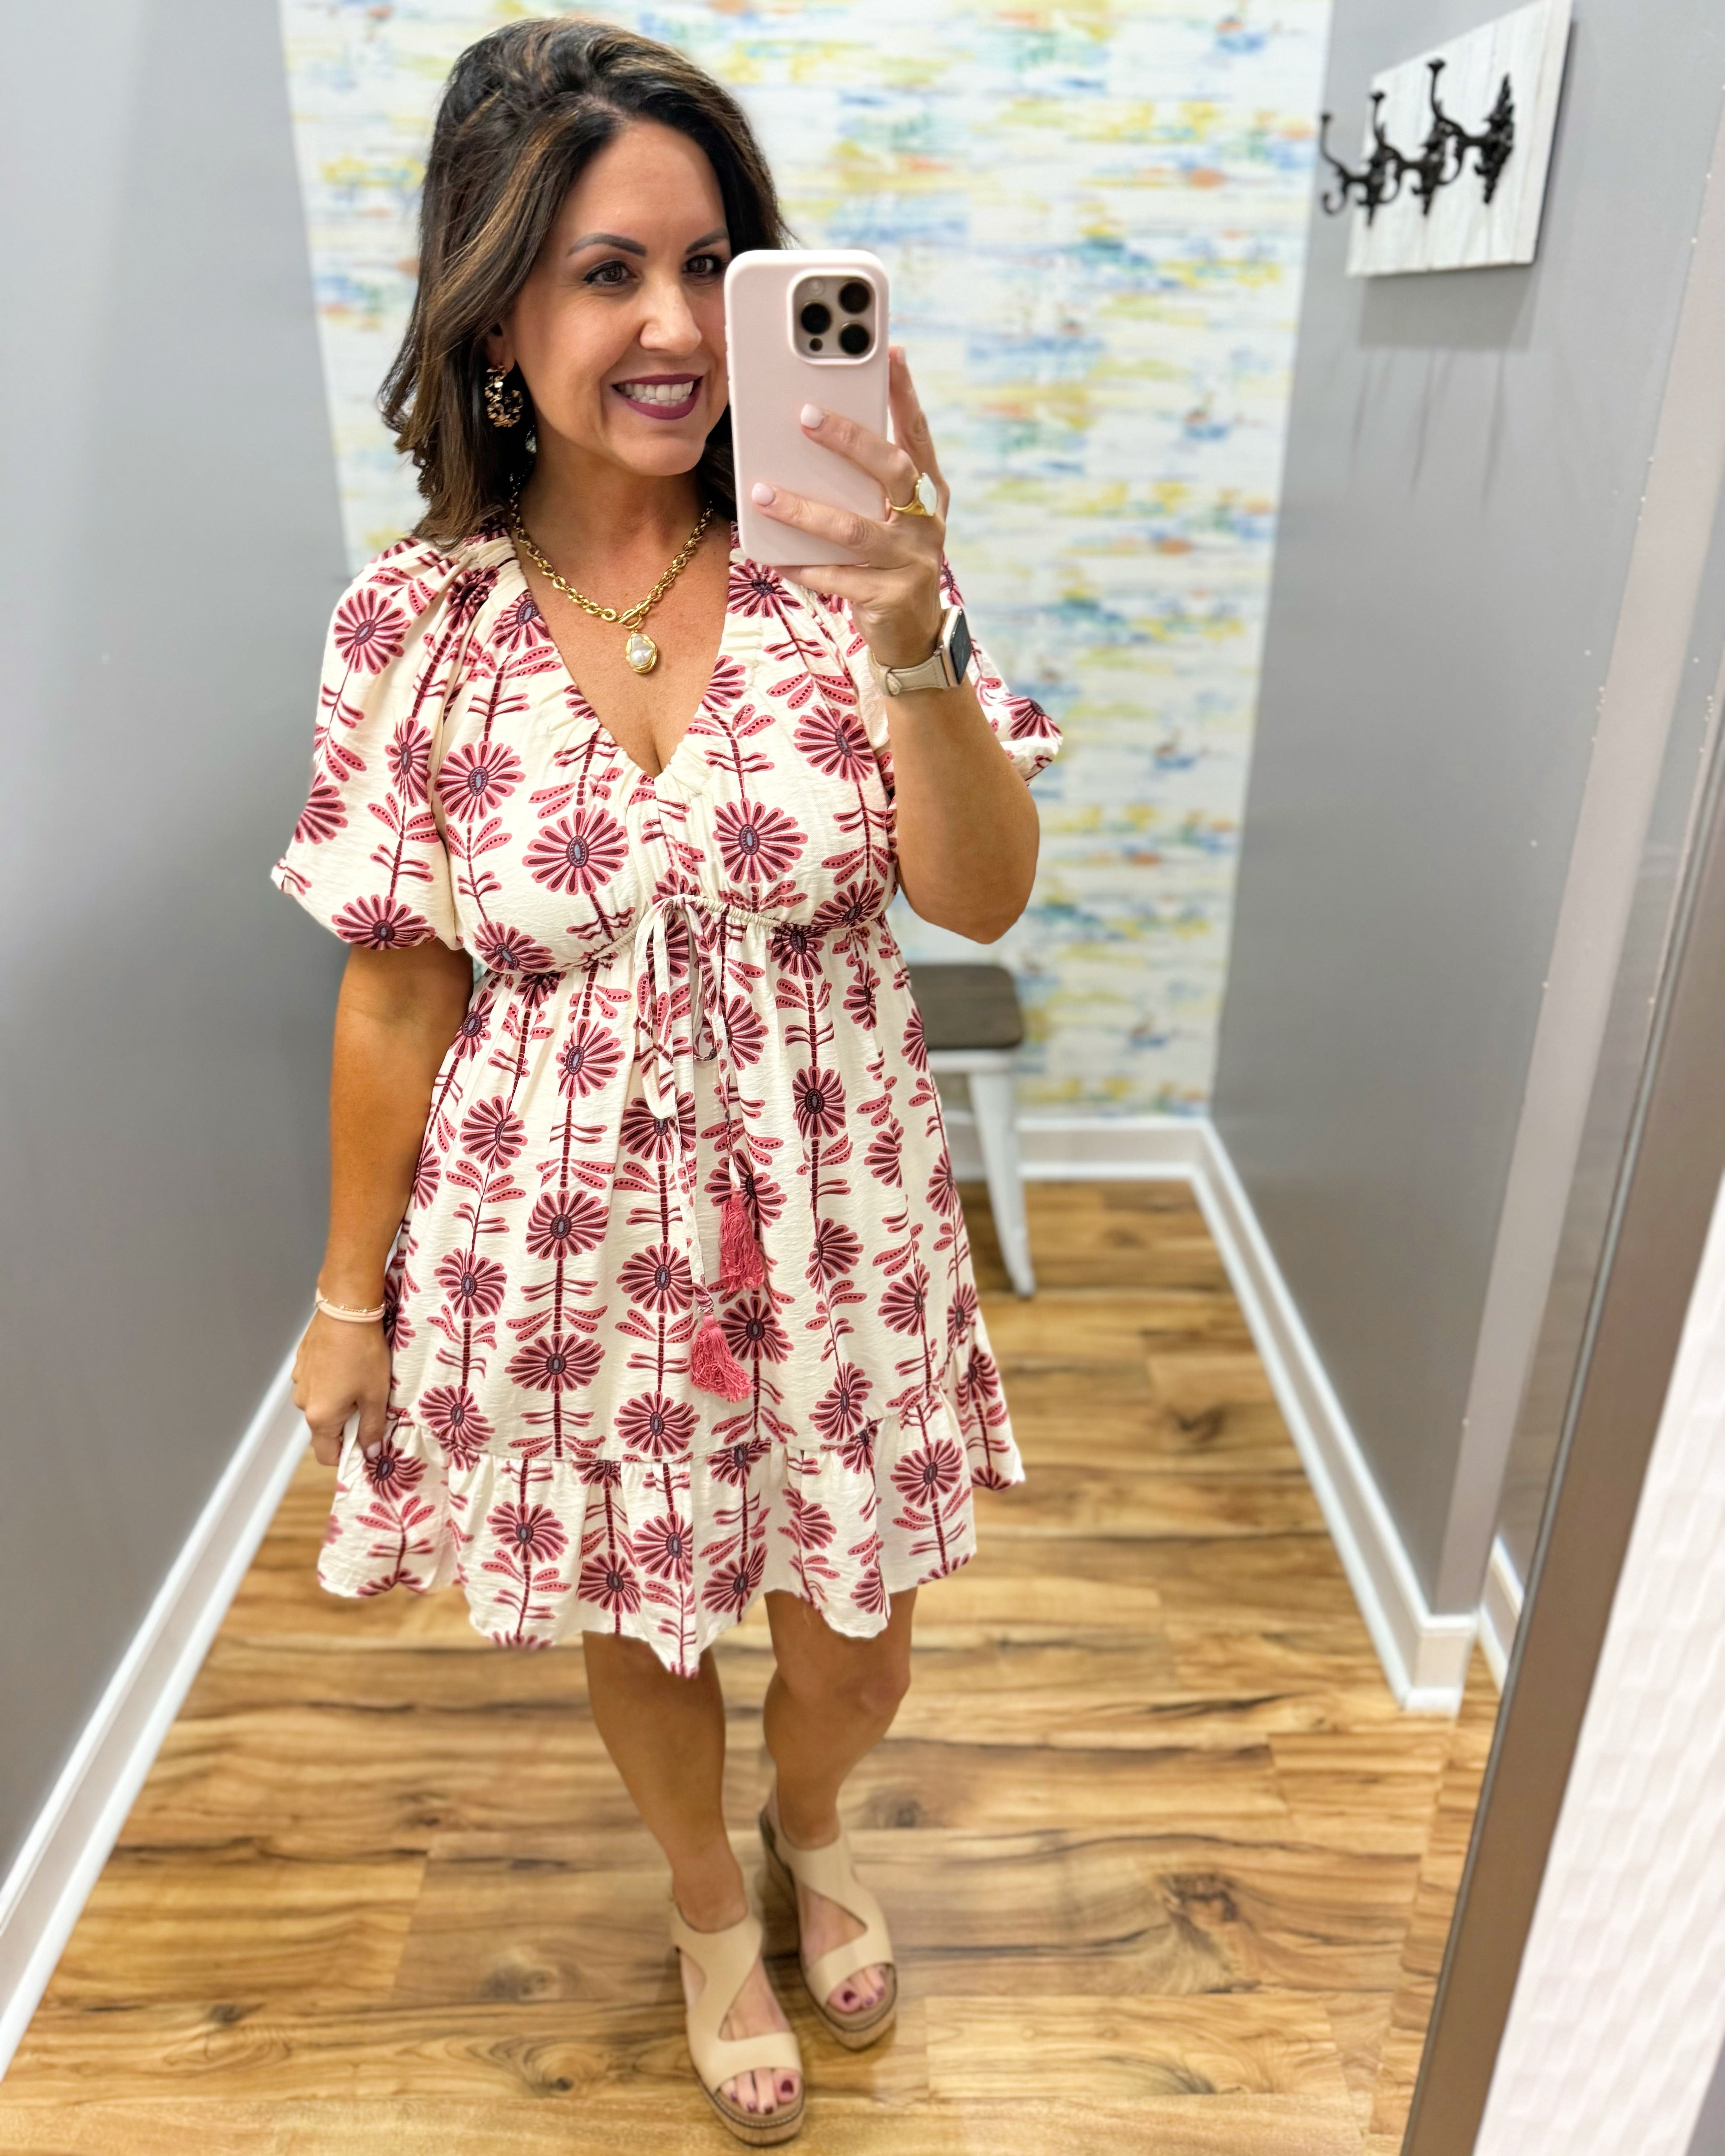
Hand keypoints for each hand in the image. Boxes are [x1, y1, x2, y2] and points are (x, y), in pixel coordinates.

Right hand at [292, 1308, 390, 1467]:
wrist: (346, 1309)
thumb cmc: (363, 1354)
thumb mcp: (376, 1395)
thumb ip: (372, 1428)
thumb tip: (370, 1453)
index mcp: (319, 1416)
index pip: (327, 1455)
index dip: (347, 1455)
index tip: (366, 1444)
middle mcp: (303, 1402)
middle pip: (324, 1428)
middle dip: (346, 1423)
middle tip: (370, 1403)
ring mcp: (299, 1381)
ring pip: (320, 1404)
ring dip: (338, 1400)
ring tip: (359, 1379)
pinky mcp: (301, 1363)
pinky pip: (317, 1383)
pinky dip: (331, 1382)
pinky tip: (347, 1364)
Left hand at [748, 345, 949, 668]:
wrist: (914, 637)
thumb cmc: (891, 564)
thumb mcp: (889, 517)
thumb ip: (867, 482)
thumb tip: (812, 431)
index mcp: (930, 494)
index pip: (917, 435)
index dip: (906, 395)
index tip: (891, 353)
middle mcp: (926, 523)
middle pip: (892, 470)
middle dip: (849, 439)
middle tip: (804, 414)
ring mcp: (911, 562)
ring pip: (853, 529)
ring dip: (804, 510)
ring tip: (762, 493)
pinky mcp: (889, 598)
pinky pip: (837, 578)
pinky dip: (803, 566)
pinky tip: (773, 555)